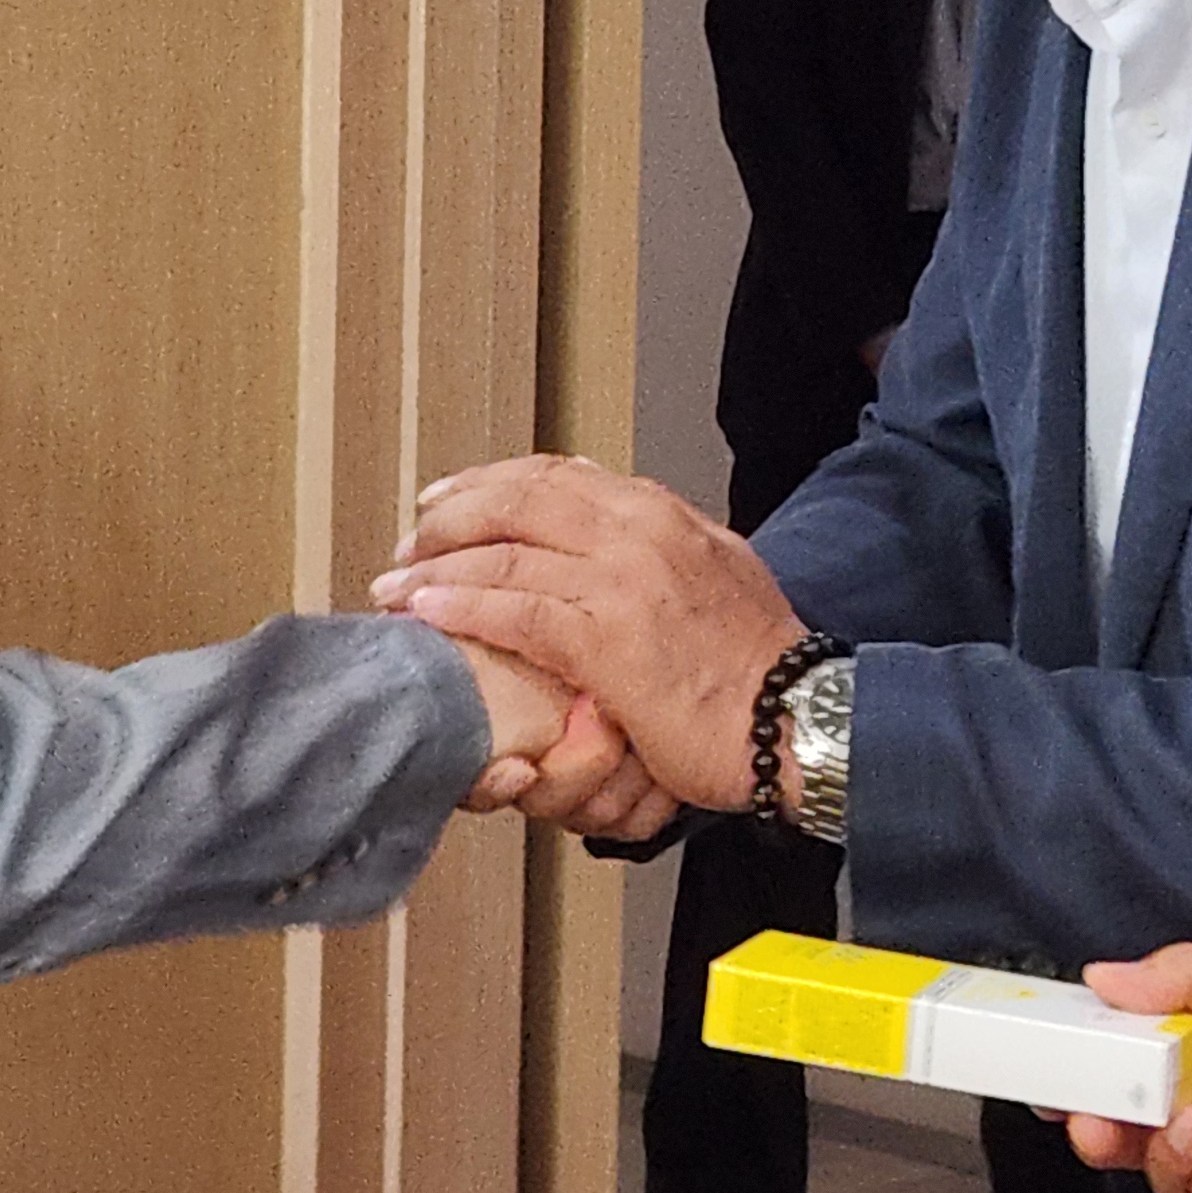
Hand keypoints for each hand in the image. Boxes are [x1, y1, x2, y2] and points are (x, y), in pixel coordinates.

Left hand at [375, 455, 802, 814]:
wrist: (799, 717)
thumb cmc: (760, 664)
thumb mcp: (720, 572)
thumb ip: (664, 544)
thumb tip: (618, 523)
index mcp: (662, 513)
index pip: (557, 475)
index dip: (491, 484)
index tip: (450, 499)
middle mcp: (637, 531)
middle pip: (517, 500)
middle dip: (450, 517)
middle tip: (408, 539)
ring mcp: (620, 582)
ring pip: (504, 556)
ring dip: (434, 568)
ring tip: (393, 583)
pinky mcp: (606, 640)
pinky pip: (514, 612)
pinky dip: (459, 608)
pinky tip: (424, 614)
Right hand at [1060, 936, 1191, 1192]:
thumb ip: (1190, 976)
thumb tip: (1104, 978)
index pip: (1125, 1055)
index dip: (1082, 1062)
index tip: (1045, 1060)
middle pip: (1131, 1123)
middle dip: (1098, 1122)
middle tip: (1085, 1116)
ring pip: (1167, 1170)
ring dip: (1159, 1150)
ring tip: (1186, 1122)